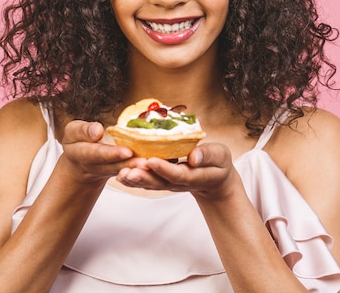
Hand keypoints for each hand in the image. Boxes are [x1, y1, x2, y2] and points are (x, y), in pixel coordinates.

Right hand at [60, 120, 147, 185]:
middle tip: (144, 162)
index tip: (126, 151)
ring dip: (137, 169)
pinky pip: (130, 172)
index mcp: (82, 154)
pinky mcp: (120, 171)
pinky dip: (142, 171)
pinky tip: (154, 167)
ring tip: (150, 164)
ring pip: (124, 171)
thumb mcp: (73, 132)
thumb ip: (83, 131)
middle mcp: (97, 166)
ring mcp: (109, 171)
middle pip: (114, 166)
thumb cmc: (78, 141)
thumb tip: (97, 130)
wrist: (80, 162)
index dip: (111, 154)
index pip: (97, 154)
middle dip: (129, 164)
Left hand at [116, 142, 237, 199]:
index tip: (151, 160)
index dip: (164, 168)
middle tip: (128, 171)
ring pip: (150, 184)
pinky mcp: (162, 182)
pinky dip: (133, 179)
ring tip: (120, 174)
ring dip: (134, 180)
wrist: (214, 179)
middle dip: (143, 177)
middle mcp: (178, 183)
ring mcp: (169, 184)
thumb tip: (194, 155)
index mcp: (194, 176)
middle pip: (159, 182)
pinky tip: (120, 175)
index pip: (177, 174)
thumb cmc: (218, 163)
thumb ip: (208, 155)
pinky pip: (146, 182)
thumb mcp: (220, 156)